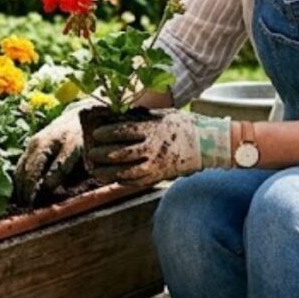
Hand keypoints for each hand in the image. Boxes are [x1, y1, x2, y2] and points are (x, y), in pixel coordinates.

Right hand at [13, 99, 97, 204]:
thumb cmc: (78, 136)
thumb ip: (59, 169)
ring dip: (20, 187)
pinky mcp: (30, 149)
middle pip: (22, 173)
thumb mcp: (72, 151)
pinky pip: (21, 166)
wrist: (76, 117)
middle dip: (23, 192)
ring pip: (19, 170)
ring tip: (23, 203)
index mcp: (41, 146)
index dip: (30, 191)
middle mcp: (31, 146)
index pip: (31, 174)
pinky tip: (24, 190)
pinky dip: (20, 180)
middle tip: (25, 209)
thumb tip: (44, 187)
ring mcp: (30, 147)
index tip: (30, 206)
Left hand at [84, 109, 231, 185]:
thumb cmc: (184, 126)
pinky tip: (114, 179)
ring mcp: (157, 165)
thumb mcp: (163, 116)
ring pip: (127, 172)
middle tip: (91, 154)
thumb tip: (120, 116)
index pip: (123, 132)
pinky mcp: (160, 176)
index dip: (107, 134)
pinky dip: (123, 181)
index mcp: (153, 130)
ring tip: (97, 171)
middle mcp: (153, 148)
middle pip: (121, 154)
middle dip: (103, 155)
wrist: (207, 144)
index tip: (96, 134)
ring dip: (109, 173)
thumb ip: (143, 118)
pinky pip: (138, 181)